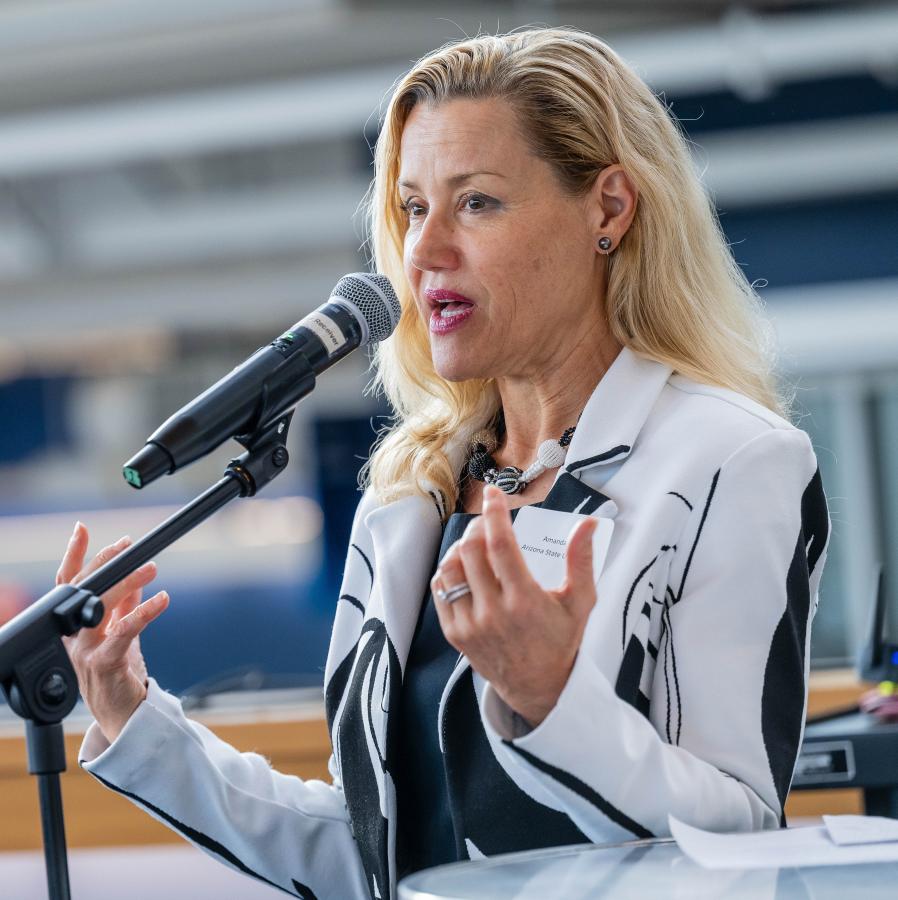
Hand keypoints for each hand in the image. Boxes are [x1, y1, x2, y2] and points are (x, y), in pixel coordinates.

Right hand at [57, 522, 168, 742]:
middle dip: (105, 563)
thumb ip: (125, 605)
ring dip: (128, 583)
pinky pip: (124, 632)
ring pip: (100, 607)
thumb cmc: (119, 673)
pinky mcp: (104, 664)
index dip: (74, 556)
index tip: (82, 529)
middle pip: (82, 590)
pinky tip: (163, 598)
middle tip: (127, 544)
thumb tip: (137, 574)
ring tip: (152, 567)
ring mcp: (85, 651)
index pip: (67, 584)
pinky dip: (144, 612)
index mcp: (74, 626)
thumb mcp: (122, 631)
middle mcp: (74, 637)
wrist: (122, 716)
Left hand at [432, 485, 597, 727]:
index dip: (495, 514)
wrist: (537, 687)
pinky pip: (441, 589)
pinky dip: (449, 570)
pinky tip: (465, 566)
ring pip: (451, 567)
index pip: (501, 545)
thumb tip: (588, 523)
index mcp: (525, 602)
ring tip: (477, 543)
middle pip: (472, 551)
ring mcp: (470, 624)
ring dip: (461, 547)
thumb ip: (581, 560)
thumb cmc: (561, 641)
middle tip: (489, 521)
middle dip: (478, 526)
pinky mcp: (455, 633)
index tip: (495, 494)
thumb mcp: (580, 603)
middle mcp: (494, 613)